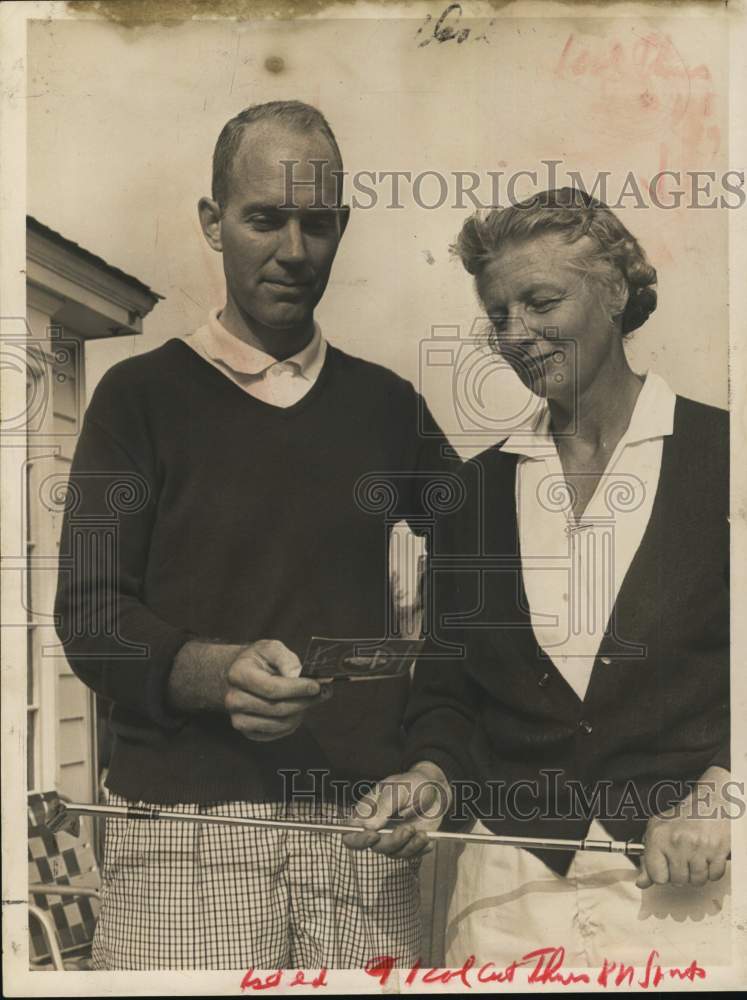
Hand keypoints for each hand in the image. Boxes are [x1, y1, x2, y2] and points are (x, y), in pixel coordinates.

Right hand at [225, 639, 329, 741]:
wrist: (241, 675)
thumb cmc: (259, 660)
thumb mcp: (271, 648)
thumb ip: (285, 659)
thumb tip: (297, 675)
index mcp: (238, 674)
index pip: (272, 688)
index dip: (297, 688)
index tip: (316, 685)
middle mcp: (233, 699)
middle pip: (277, 708)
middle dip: (304, 701)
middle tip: (323, 693)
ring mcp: (238, 718)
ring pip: (279, 724)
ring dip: (300, 713)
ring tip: (309, 700)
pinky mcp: (247, 731)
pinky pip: (276, 734)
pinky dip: (291, 724)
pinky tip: (296, 710)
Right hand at [343, 761, 451, 859]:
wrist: (434, 788)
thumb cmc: (412, 784)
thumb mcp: (398, 789)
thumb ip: (384, 807)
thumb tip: (368, 827)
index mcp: (367, 814)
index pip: (351, 835)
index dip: (357, 840)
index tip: (374, 835)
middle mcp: (378, 829)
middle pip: (376, 847)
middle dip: (393, 841)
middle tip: (409, 829)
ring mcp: (393, 838)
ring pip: (395, 853)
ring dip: (409, 845)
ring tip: (421, 832)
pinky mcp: (409, 844)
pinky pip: (412, 855)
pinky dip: (420, 848)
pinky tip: (426, 837)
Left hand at [637, 768, 730, 888]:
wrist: (708, 803)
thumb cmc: (682, 817)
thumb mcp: (657, 832)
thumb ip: (648, 859)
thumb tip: (641, 882)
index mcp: (659, 837)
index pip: (656, 876)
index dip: (662, 875)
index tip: (666, 868)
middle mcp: (677, 842)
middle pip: (678, 881)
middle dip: (681, 874)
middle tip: (683, 858)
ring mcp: (698, 846)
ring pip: (697, 881)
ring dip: (697, 874)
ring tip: (695, 856)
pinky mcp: (717, 850)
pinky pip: (714, 876)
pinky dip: (712, 870)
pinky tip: (707, 856)